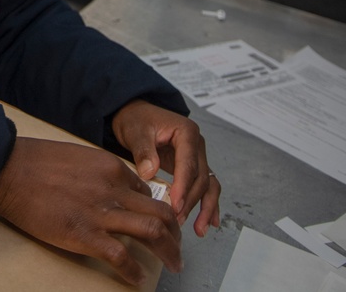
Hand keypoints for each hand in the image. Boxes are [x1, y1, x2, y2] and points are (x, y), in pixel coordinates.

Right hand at [0, 137, 181, 285]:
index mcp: (112, 168)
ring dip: (168, 252)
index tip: (161, 225)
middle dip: (175, 234)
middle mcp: (114, 189)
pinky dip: (134, 271)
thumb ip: (100, 174)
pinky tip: (137, 280)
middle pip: (161, 213)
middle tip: (178, 249)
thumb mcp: (79, 158)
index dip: (158, 212)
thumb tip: (110, 192)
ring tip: (173, 264)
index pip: (147, 194)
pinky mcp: (84, 235)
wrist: (11, 169)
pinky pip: (121, 257)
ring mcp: (101, 213)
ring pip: (151, 232)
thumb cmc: (37, 162)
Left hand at [111, 100, 220, 236]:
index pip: (188, 164)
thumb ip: (143, 151)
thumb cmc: (137, 120)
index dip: (183, 187)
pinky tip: (209, 221)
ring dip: (205, 207)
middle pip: (200, 178)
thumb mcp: (136, 131)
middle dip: (190, 201)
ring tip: (199, 229)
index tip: (176, 206)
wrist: (136, 115)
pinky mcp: (192, 166)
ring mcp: (197, 156)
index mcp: (186, 132)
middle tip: (177, 220)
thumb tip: (149, 172)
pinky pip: (205, 186)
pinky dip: (208, 203)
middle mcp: (197, 144)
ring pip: (208, 185)